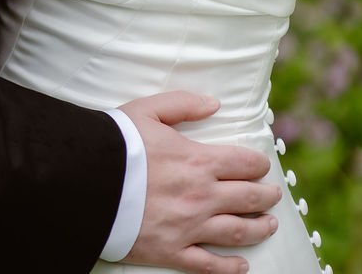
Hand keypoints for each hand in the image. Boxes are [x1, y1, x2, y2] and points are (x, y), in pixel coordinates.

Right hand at [121, 93, 280, 273]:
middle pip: (247, 198)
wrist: (88, 181)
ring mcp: (189, 227)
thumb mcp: (148, 109)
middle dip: (265, 196)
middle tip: (273, 195)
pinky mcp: (172, 251)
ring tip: (270, 226)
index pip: (243, 163)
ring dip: (259, 229)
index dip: (258, 164)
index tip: (262, 166)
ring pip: (237, 232)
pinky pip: (209, 264)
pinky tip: (242, 266)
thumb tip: (214, 104)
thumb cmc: (117, 143)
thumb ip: (184, 104)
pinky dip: (229, 267)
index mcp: (198, 161)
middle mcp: (201, 196)